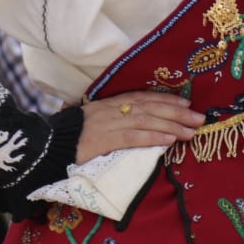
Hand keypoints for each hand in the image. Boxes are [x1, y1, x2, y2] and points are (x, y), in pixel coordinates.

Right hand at [76, 92, 205, 163]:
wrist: (44, 145)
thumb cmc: (70, 136)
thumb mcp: (94, 121)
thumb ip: (114, 119)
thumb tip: (141, 124)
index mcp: (108, 104)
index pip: (142, 98)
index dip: (166, 100)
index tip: (187, 103)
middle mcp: (110, 110)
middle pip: (150, 108)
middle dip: (177, 113)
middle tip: (200, 118)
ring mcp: (106, 124)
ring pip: (146, 121)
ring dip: (172, 126)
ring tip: (192, 132)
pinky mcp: (102, 140)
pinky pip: (132, 137)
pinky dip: (153, 137)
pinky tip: (169, 140)